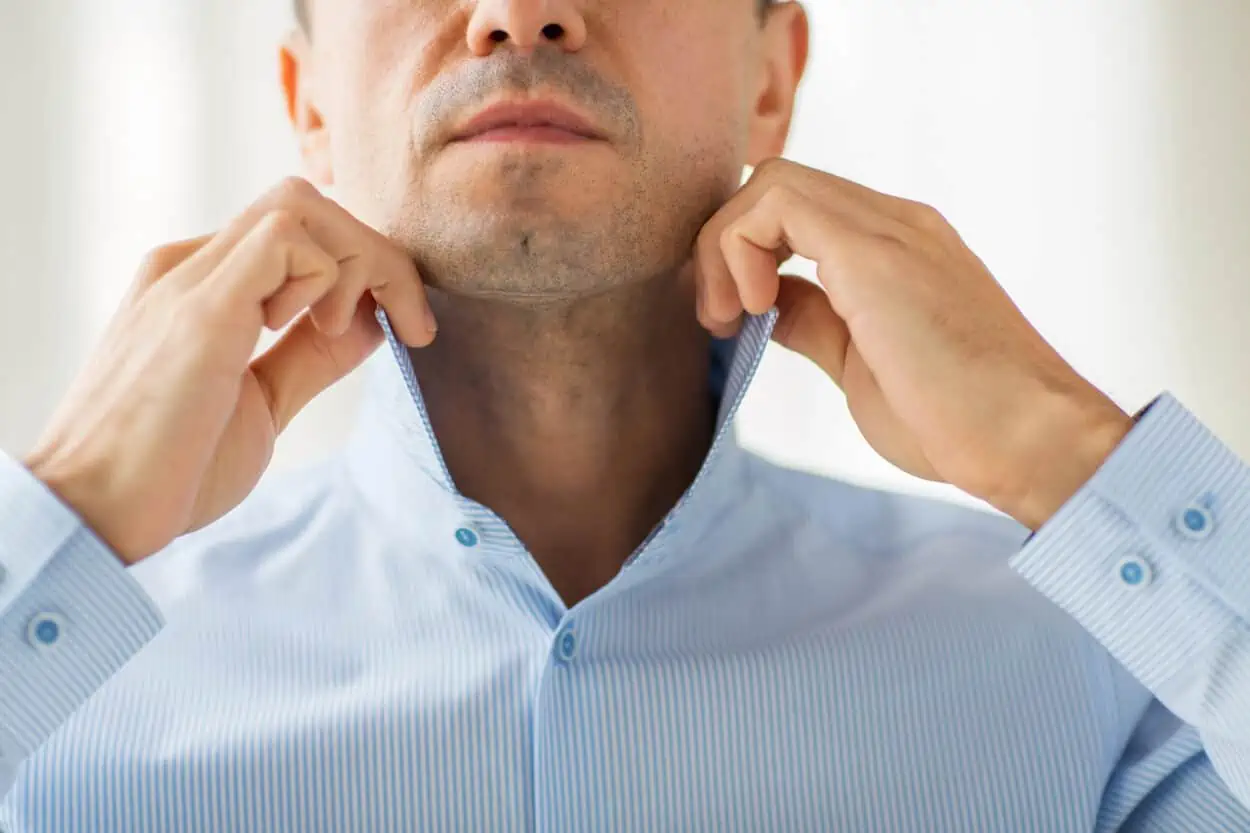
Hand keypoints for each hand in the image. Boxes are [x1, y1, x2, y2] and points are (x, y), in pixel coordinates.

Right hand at [22, 177, 435, 563]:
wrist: (94, 514)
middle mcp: (191, 267)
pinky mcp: (201, 305)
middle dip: (378, 256)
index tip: (406, 329)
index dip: (363, 268)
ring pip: (300, 203)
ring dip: (358, 262)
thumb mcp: (262, 403)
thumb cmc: (170, 471)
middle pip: (306, 203)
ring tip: (342, 336)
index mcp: (201, 287)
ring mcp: (191, 278)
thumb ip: (308, 358)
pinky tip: (315, 331)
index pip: (297, 233)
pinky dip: (326, 276)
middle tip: (412, 326)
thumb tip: (369, 321)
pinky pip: (285, 234)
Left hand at [694, 159, 1132, 529]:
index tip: (734, 323)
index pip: (798, 214)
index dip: (745, 255)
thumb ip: (817, 323)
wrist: (1028, 439)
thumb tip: (771, 307)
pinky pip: (776, 202)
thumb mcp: (860, 364)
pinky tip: (752, 309)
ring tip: (728, 317)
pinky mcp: (874, 250)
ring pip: (772, 184)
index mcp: (897, 250)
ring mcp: (890, 230)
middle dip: (723, 247)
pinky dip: (738, 248)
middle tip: (720, 320)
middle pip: (777, 188)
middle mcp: (896, 224)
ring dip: (724, 247)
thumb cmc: (958, 421)